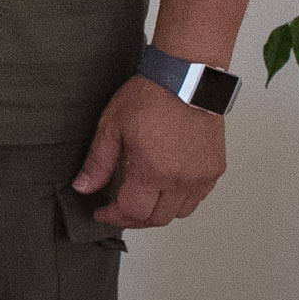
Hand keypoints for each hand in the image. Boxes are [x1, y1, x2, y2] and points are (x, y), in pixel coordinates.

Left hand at [72, 75, 227, 228]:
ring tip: (140, 201)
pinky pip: (197, 198)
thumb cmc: (149, 97)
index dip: (114, 217)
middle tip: (118, 210)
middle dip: (134, 219)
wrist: (185, 80)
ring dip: (158, 212)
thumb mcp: (112, 127)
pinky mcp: (215, 169)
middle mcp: (181, 179)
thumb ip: (98, 162)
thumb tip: (83, 187)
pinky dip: (179, 200)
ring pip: (180, 212)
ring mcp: (201, 176)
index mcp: (152, 171)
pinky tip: (164, 189)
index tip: (102, 213)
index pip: (133, 212)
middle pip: (158, 218)